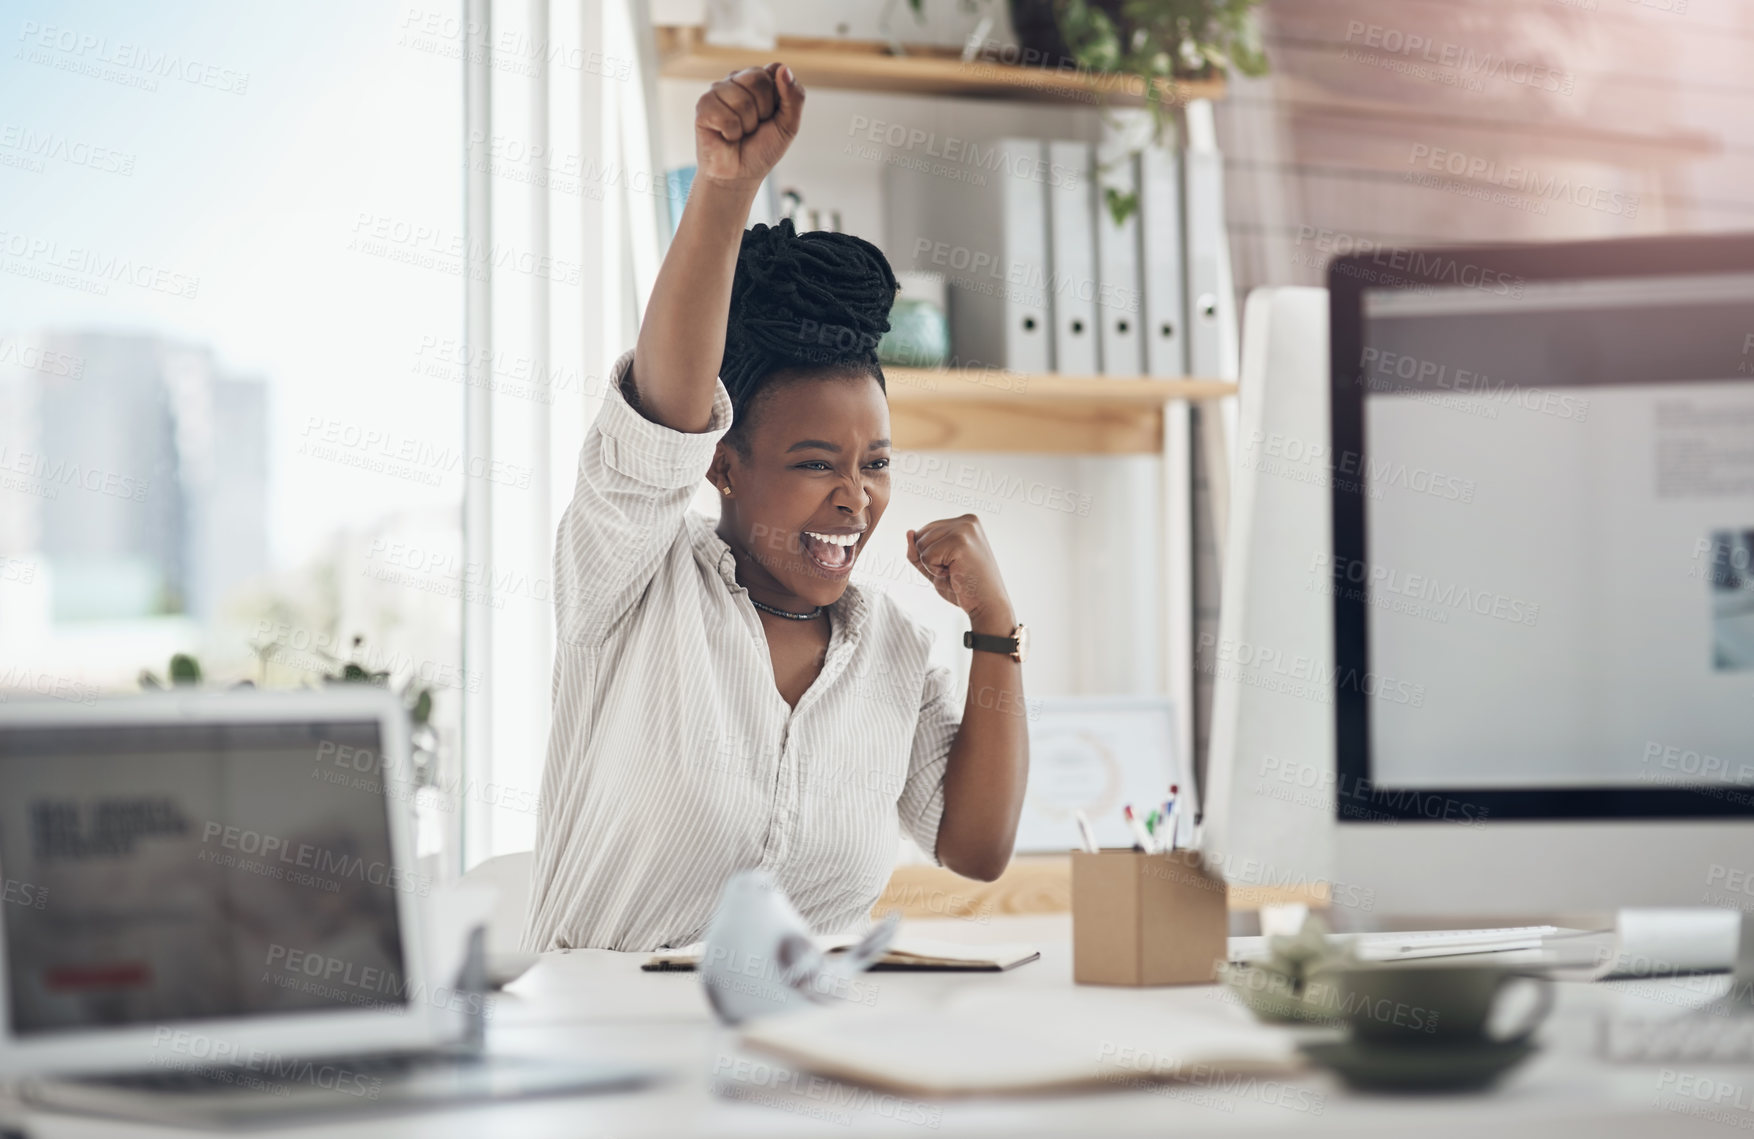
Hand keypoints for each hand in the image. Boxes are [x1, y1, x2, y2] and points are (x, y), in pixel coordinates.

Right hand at [694, 63, 803, 188]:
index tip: (772, 115)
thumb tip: (784, 68)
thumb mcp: (789, 125)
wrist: (740, 174)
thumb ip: (794, 97)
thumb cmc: (762, 148)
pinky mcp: (703, 106)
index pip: (774, 70)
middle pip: (758, 79)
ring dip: (747, 125)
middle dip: (763, 110)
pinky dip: (731, 133)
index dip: (778, 97)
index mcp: (758, 80)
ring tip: (741, 132)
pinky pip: (725, 116)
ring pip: (741, 100)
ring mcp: (718, 91)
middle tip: (755, 126)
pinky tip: (726, 136)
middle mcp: (737, 80)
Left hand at [906, 515, 1014, 630]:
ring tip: (956, 571)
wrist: (988, 606)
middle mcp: (966, 521)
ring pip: (921, 544)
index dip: (930, 554)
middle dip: (929, 559)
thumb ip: (918, 549)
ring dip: (932, 565)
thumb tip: (909, 532)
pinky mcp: (960, 542)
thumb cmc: (964, 587)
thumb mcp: (935, 565)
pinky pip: (926, 556)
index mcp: (965, 522)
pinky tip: (956, 574)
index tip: (955, 565)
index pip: (925, 531)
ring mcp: (964, 529)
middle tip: (955, 570)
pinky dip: (935, 571)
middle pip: (921, 536)